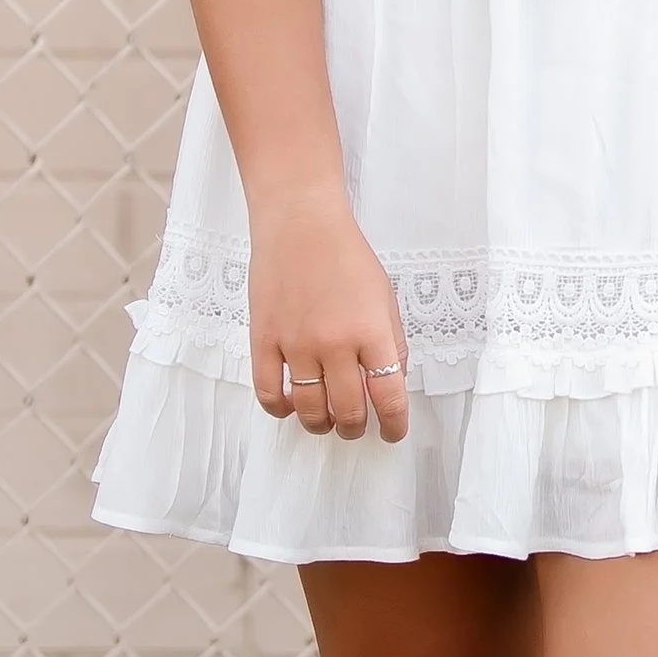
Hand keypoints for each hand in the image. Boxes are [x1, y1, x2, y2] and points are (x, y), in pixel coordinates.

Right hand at [248, 185, 409, 444]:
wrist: (300, 223)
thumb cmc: (347, 257)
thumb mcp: (385, 298)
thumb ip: (391, 344)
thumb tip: (389, 384)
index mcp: (372, 332)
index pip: (389, 397)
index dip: (393, 425)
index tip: (392, 433)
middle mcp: (335, 343)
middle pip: (347, 411)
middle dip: (355, 428)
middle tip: (356, 426)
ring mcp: (296, 343)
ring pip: (309, 409)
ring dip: (321, 424)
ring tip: (326, 422)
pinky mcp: (264, 339)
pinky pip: (268, 392)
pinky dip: (280, 409)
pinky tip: (290, 407)